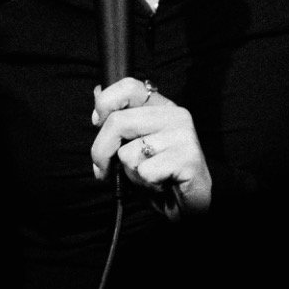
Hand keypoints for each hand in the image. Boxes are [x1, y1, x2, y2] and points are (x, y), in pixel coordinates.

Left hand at [90, 78, 211, 216]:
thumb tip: (97, 93)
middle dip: (101, 151)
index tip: (98, 124)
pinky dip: (146, 184)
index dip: (105, 103)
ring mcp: (183, 135)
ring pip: (128, 152)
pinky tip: (161, 184)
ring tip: (148, 177)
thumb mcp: (134, 144)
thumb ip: (120, 123)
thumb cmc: (159, 174)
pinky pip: (145, 171)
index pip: (128, 87)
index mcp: (161, 107)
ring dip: (130, 173)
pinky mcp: (188, 158)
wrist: (190, 202)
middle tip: (103, 170)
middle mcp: (174, 115)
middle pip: (118, 122)